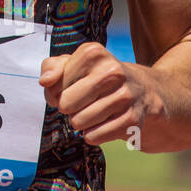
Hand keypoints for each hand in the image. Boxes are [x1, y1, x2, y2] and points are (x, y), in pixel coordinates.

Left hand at [39, 42, 164, 146]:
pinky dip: (92, 134)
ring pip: (78, 121)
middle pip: (65, 104)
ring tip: (91, 112)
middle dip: (67, 108)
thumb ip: (52, 67)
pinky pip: (94, 136)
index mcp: (94, 53)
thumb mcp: (75, 64)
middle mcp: (112, 71)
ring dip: (80, 122)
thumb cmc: (99, 77)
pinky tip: (102, 123)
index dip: (55, 90)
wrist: (144, 91)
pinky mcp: (133, 120)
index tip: (68, 88)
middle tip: (79, 102)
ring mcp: (125, 96)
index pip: (54, 82)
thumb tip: (46, 81)